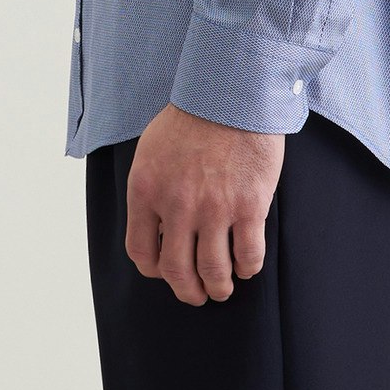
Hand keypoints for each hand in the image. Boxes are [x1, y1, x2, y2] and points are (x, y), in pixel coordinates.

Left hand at [125, 104, 284, 305]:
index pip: (141, 251)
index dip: (154, 271)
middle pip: (176, 270)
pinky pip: (248, 254)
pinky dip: (248, 268)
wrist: (231, 94)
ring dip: (219, 287)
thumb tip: (157, 223)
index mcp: (145, 192)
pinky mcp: (248, 207)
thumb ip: (150, 189)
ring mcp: (214, 209)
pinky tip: (248, 267)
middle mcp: (176, 207)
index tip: (165, 272)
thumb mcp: (151, 152)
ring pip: (213, 270)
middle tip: (197, 295)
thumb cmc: (191, 118)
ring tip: (223, 289)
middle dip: (188, 291)